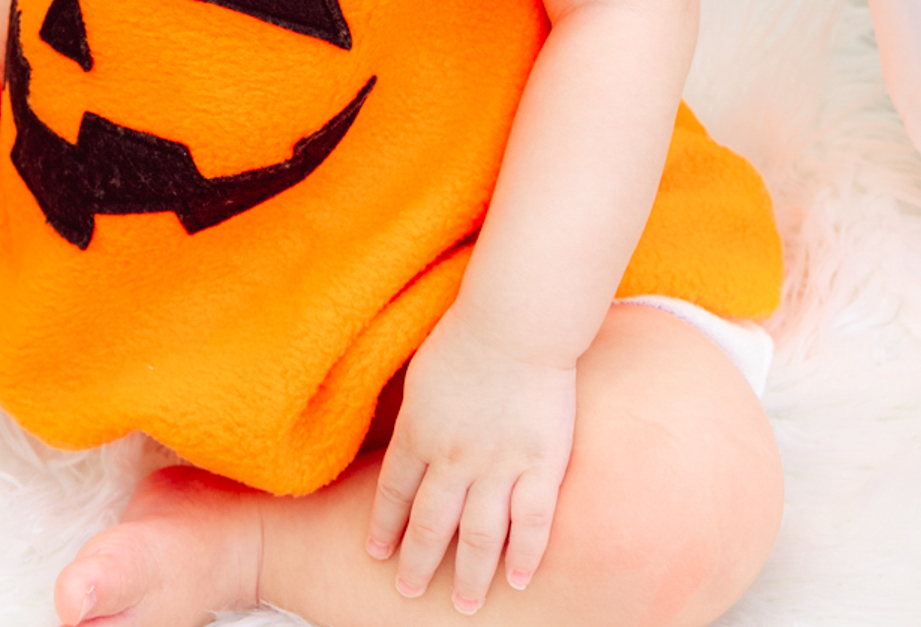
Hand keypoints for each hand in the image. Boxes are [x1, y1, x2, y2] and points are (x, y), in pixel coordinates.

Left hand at [366, 309, 576, 612]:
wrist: (516, 322)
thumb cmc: (465, 332)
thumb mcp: (420, 372)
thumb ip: (413, 412)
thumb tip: (405, 434)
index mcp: (418, 432)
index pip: (394, 493)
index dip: (385, 527)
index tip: (378, 553)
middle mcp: (453, 459)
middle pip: (430, 524)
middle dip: (417, 562)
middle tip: (410, 590)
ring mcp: (499, 466)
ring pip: (478, 536)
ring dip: (469, 574)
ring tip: (464, 604)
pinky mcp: (542, 464)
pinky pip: (532, 523)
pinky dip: (524, 556)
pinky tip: (518, 579)